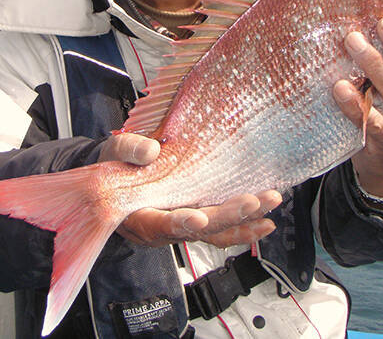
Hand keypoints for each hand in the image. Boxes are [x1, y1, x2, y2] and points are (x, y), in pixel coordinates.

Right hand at [99, 133, 282, 247]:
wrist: (114, 183)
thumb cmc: (112, 168)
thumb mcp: (112, 153)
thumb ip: (127, 150)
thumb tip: (151, 150)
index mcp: (139, 215)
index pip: (160, 224)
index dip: (179, 223)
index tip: (197, 218)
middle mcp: (165, 227)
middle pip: (200, 229)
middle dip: (229, 217)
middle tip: (254, 202)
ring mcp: (183, 225)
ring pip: (216, 232)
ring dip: (245, 221)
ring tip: (270, 206)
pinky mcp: (196, 219)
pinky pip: (221, 230)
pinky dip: (244, 226)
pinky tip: (265, 220)